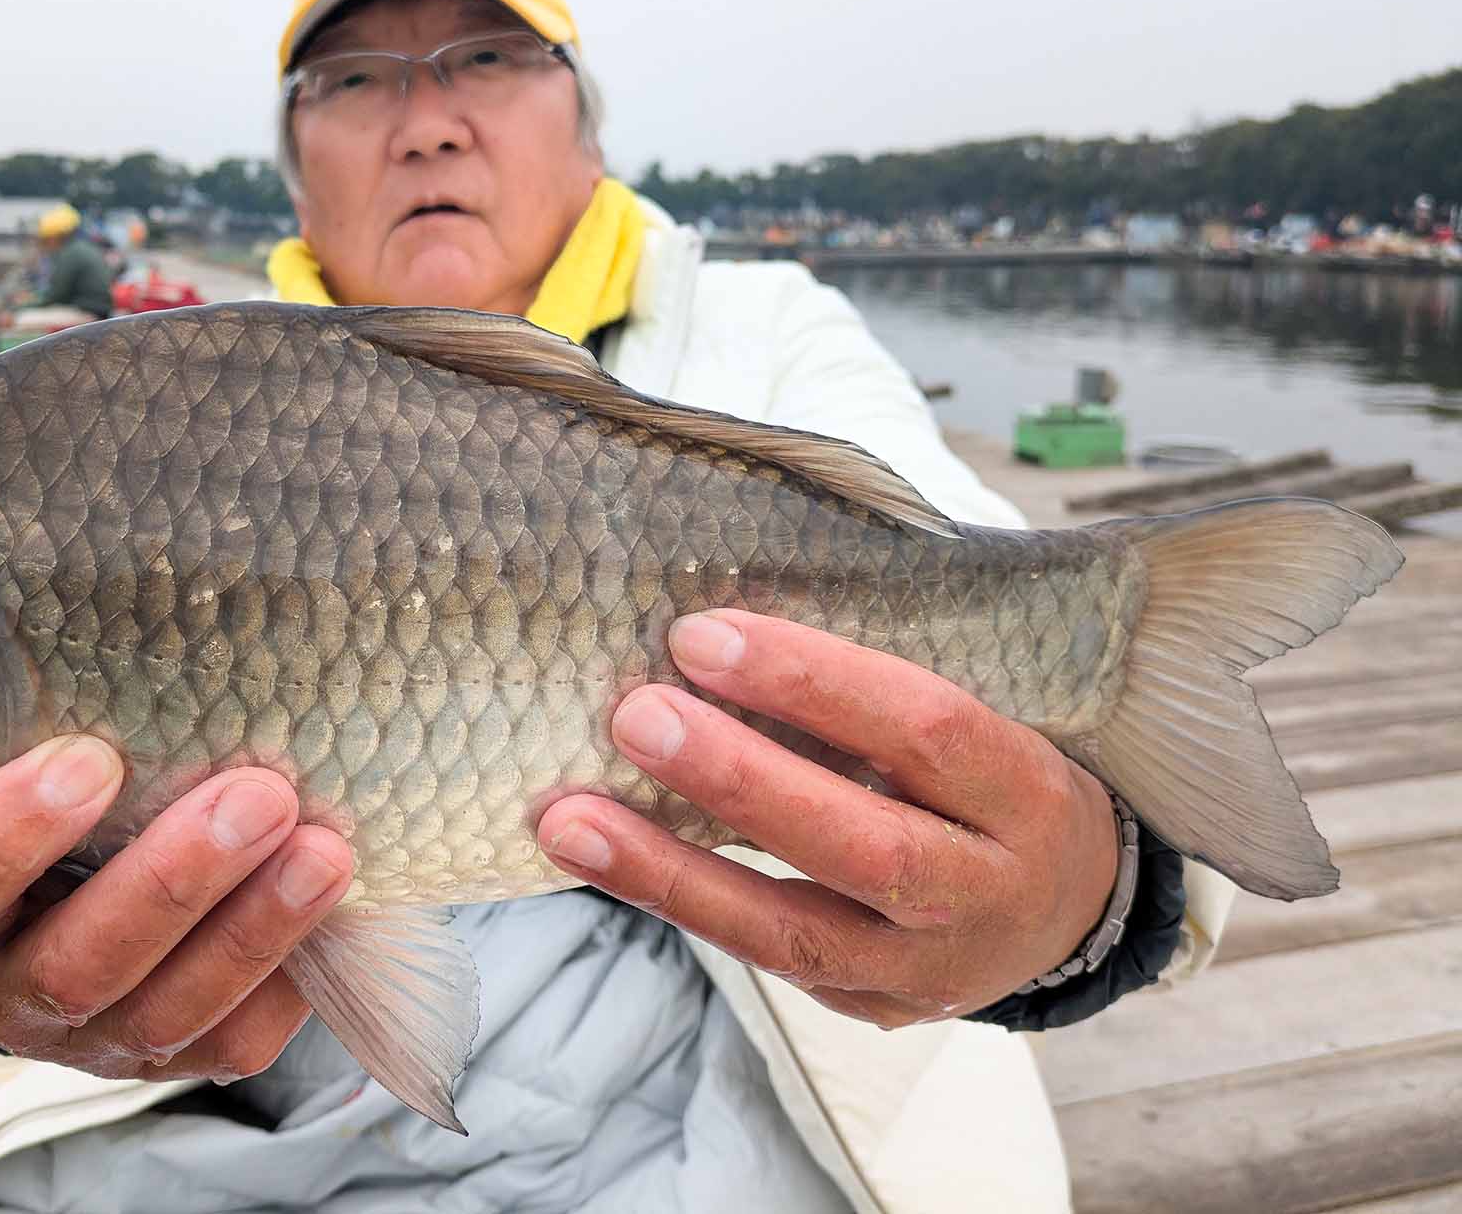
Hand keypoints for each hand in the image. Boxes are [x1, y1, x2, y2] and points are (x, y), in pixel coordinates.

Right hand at [0, 737, 354, 1079]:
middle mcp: (11, 996)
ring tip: (324, 851)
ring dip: (254, 927)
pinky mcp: (177, 1058)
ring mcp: (95, 1042)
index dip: (9, 835)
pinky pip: (237, 1040)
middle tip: (257, 794)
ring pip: (168, 1011)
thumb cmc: (56, 812)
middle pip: (78, 965)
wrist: (72, 904)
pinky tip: (335, 908)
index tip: (91, 758)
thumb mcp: (26, 771)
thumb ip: (58, 729)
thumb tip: (146, 615)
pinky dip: (290, 975)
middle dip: (175, 881)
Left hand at [536, 611, 1120, 1025]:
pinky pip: (767, 962)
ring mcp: (928, 969)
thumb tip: (719, 627)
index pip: (923, 727)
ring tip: (569, 821)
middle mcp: (985, 891)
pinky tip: (604, 861)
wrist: (1068, 911)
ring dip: (670, 873)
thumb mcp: (984, 715)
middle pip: (862, 842)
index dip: (811, 680)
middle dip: (738, 779)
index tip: (701, 635)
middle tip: (635, 716)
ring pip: (794, 932)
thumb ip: (877, 687)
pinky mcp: (872, 1008)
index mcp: (1025, 791)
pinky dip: (680, 907)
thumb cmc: (991, 779)